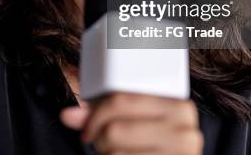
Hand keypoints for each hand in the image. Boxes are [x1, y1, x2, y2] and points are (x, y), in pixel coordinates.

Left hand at [60, 93, 202, 154]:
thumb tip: (67, 115)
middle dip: (99, 139)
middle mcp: (184, 132)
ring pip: (115, 154)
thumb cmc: (156, 142)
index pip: (121, 101)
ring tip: (113, 152)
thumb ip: (103, 114)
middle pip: (115, 130)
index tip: (87, 129)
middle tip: (100, 144)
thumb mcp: (137, 120)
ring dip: (105, 154)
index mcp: (179, 107)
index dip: (95, 115)